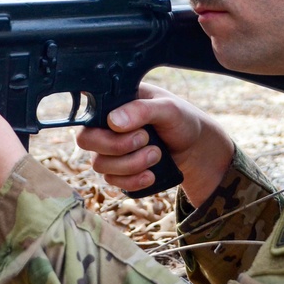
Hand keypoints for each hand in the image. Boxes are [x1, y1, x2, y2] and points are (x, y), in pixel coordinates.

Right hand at [76, 83, 234, 205]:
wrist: (196, 148)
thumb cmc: (182, 120)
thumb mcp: (168, 108)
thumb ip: (142, 110)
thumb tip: (113, 121)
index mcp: (115, 102)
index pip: (87, 112)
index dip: (99, 125)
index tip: (126, 128)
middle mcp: (106, 125)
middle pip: (86, 141)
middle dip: (117, 146)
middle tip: (146, 139)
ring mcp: (110, 149)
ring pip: (100, 164)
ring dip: (131, 164)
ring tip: (157, 154)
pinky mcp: (118, 170)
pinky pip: (112, 181)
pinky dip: (133, 181)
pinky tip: (151, 175)